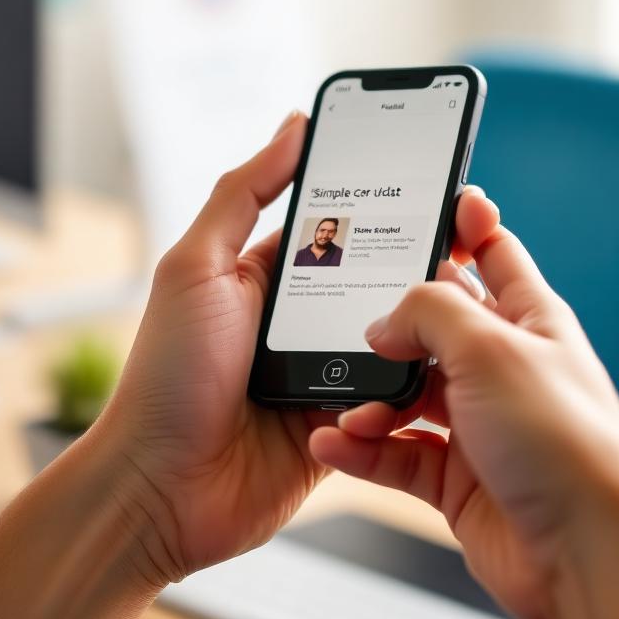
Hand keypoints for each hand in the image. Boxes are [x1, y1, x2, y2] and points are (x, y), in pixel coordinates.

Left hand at [96, 115, 500, 588]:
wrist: (160, 490)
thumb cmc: (166, 377)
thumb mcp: (195, 268)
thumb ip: (242, 195)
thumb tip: (292, 127)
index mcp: (268, 277)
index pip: (338, 226)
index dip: (380, 201)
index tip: (427, 176)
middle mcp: (301, 321)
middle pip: (376, 280)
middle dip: (414, 262)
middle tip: (458, 241)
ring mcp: (325, 372)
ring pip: (395, 337)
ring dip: (416, 326)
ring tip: (451, 305)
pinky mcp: (344, 424)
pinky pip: (392, 398)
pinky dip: (406, 386)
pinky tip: (425, 369)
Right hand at [308, 197, 618, 618]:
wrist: (589, 554)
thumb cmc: (567, 443)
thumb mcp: (492, 347)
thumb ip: (429, 314)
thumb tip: (383, 324)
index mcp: (531, 321)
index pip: (493, 254)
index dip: (460, 227)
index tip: (423, 203)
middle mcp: (504, 369)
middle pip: (433, 328)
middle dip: (389, 329)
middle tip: (351, 329)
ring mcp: (480, 426)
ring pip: (406, 396)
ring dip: (368, 400)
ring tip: (342, 409)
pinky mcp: (458, 480)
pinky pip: (397, 455)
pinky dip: (362, 450)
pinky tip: (333, 446)